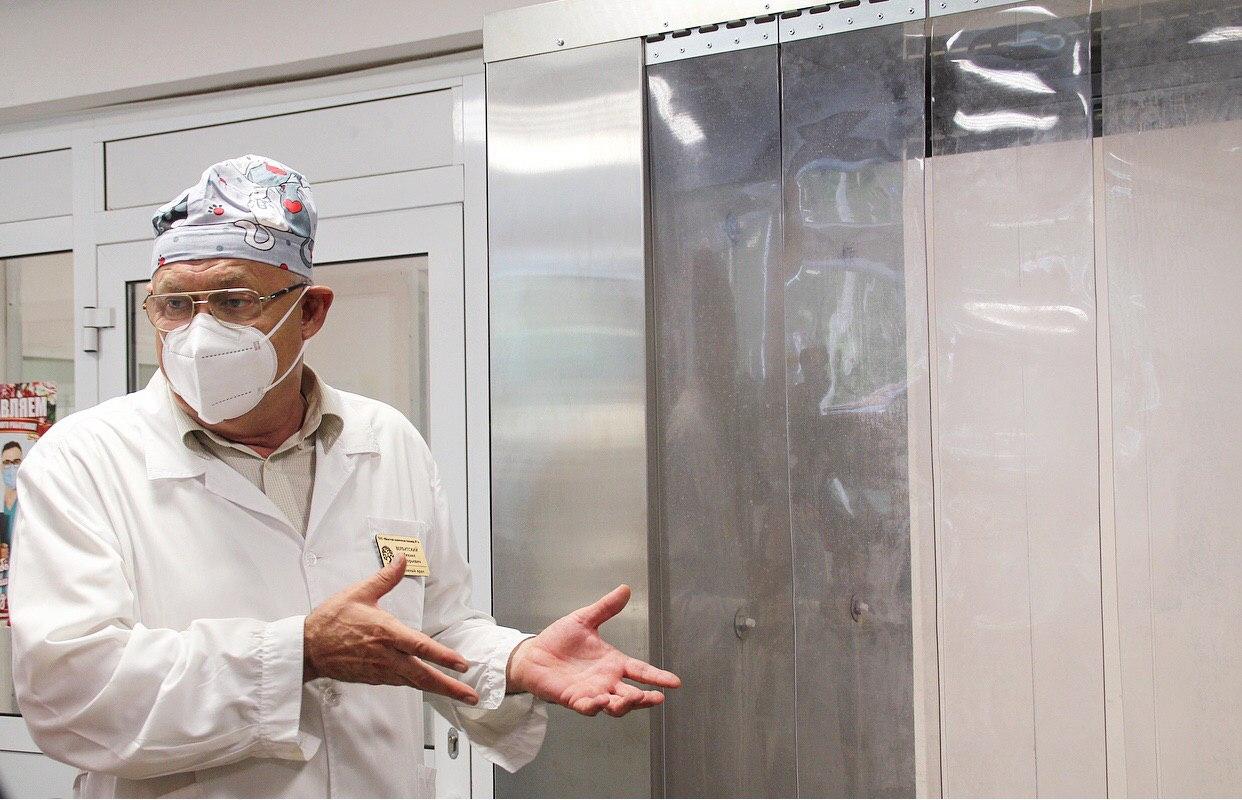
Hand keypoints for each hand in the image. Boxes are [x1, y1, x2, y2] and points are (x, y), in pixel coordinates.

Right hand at [304, 554, 478, 704]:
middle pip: (423, 675)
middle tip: (471, 696)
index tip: (462, 664)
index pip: (421, 646)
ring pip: (414, 683)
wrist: (307, 648)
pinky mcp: (374, 678)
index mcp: (386, 633)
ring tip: (458, 694)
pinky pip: (401, 683)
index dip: (443, 656)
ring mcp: (380, 670)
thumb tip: (401, 558)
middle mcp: (386, 655)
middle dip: (450, 687)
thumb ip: (385, 578)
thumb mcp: (359, 593)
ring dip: (437, 689)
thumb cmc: (331, 620)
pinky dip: (418, 686)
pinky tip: (428, 686)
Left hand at [505, 585, 680, 716]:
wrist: (533, 653)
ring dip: (624, 705)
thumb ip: (606, 608)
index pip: (641, 671)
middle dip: (645, 699)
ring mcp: (591, 692)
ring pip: (614, 706)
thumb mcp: (585, 620)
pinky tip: (601, 701)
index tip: (675, 682)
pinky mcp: (573, 699)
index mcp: (613, 663)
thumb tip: (625, 589)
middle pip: (632, 695)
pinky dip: (595, 706)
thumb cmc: (559, 639)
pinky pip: (587, 707)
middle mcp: (606, 681)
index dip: (658, 677)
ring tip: (631, 698)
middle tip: (656, 697)